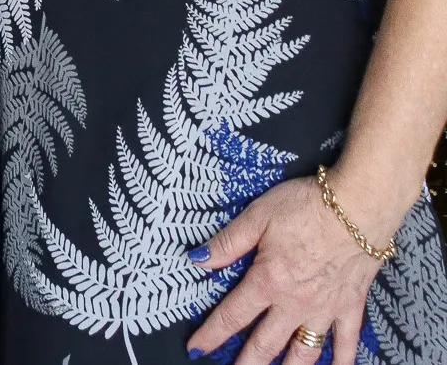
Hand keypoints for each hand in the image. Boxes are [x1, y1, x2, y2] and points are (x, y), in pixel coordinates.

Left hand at [186, 171, 399, 364]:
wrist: (358, 209)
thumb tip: (197, 260)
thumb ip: (227, 242)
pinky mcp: (351, 307)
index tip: (196, 349)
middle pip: (266, 343)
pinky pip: (347, 343)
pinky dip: (341, 361)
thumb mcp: (257, 216)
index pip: (233, 315)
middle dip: (246, 363)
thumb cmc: (306, 207)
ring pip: (304, 351)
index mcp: (268, 281)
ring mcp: (325, 309)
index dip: (212, 334)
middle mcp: (295, 303)